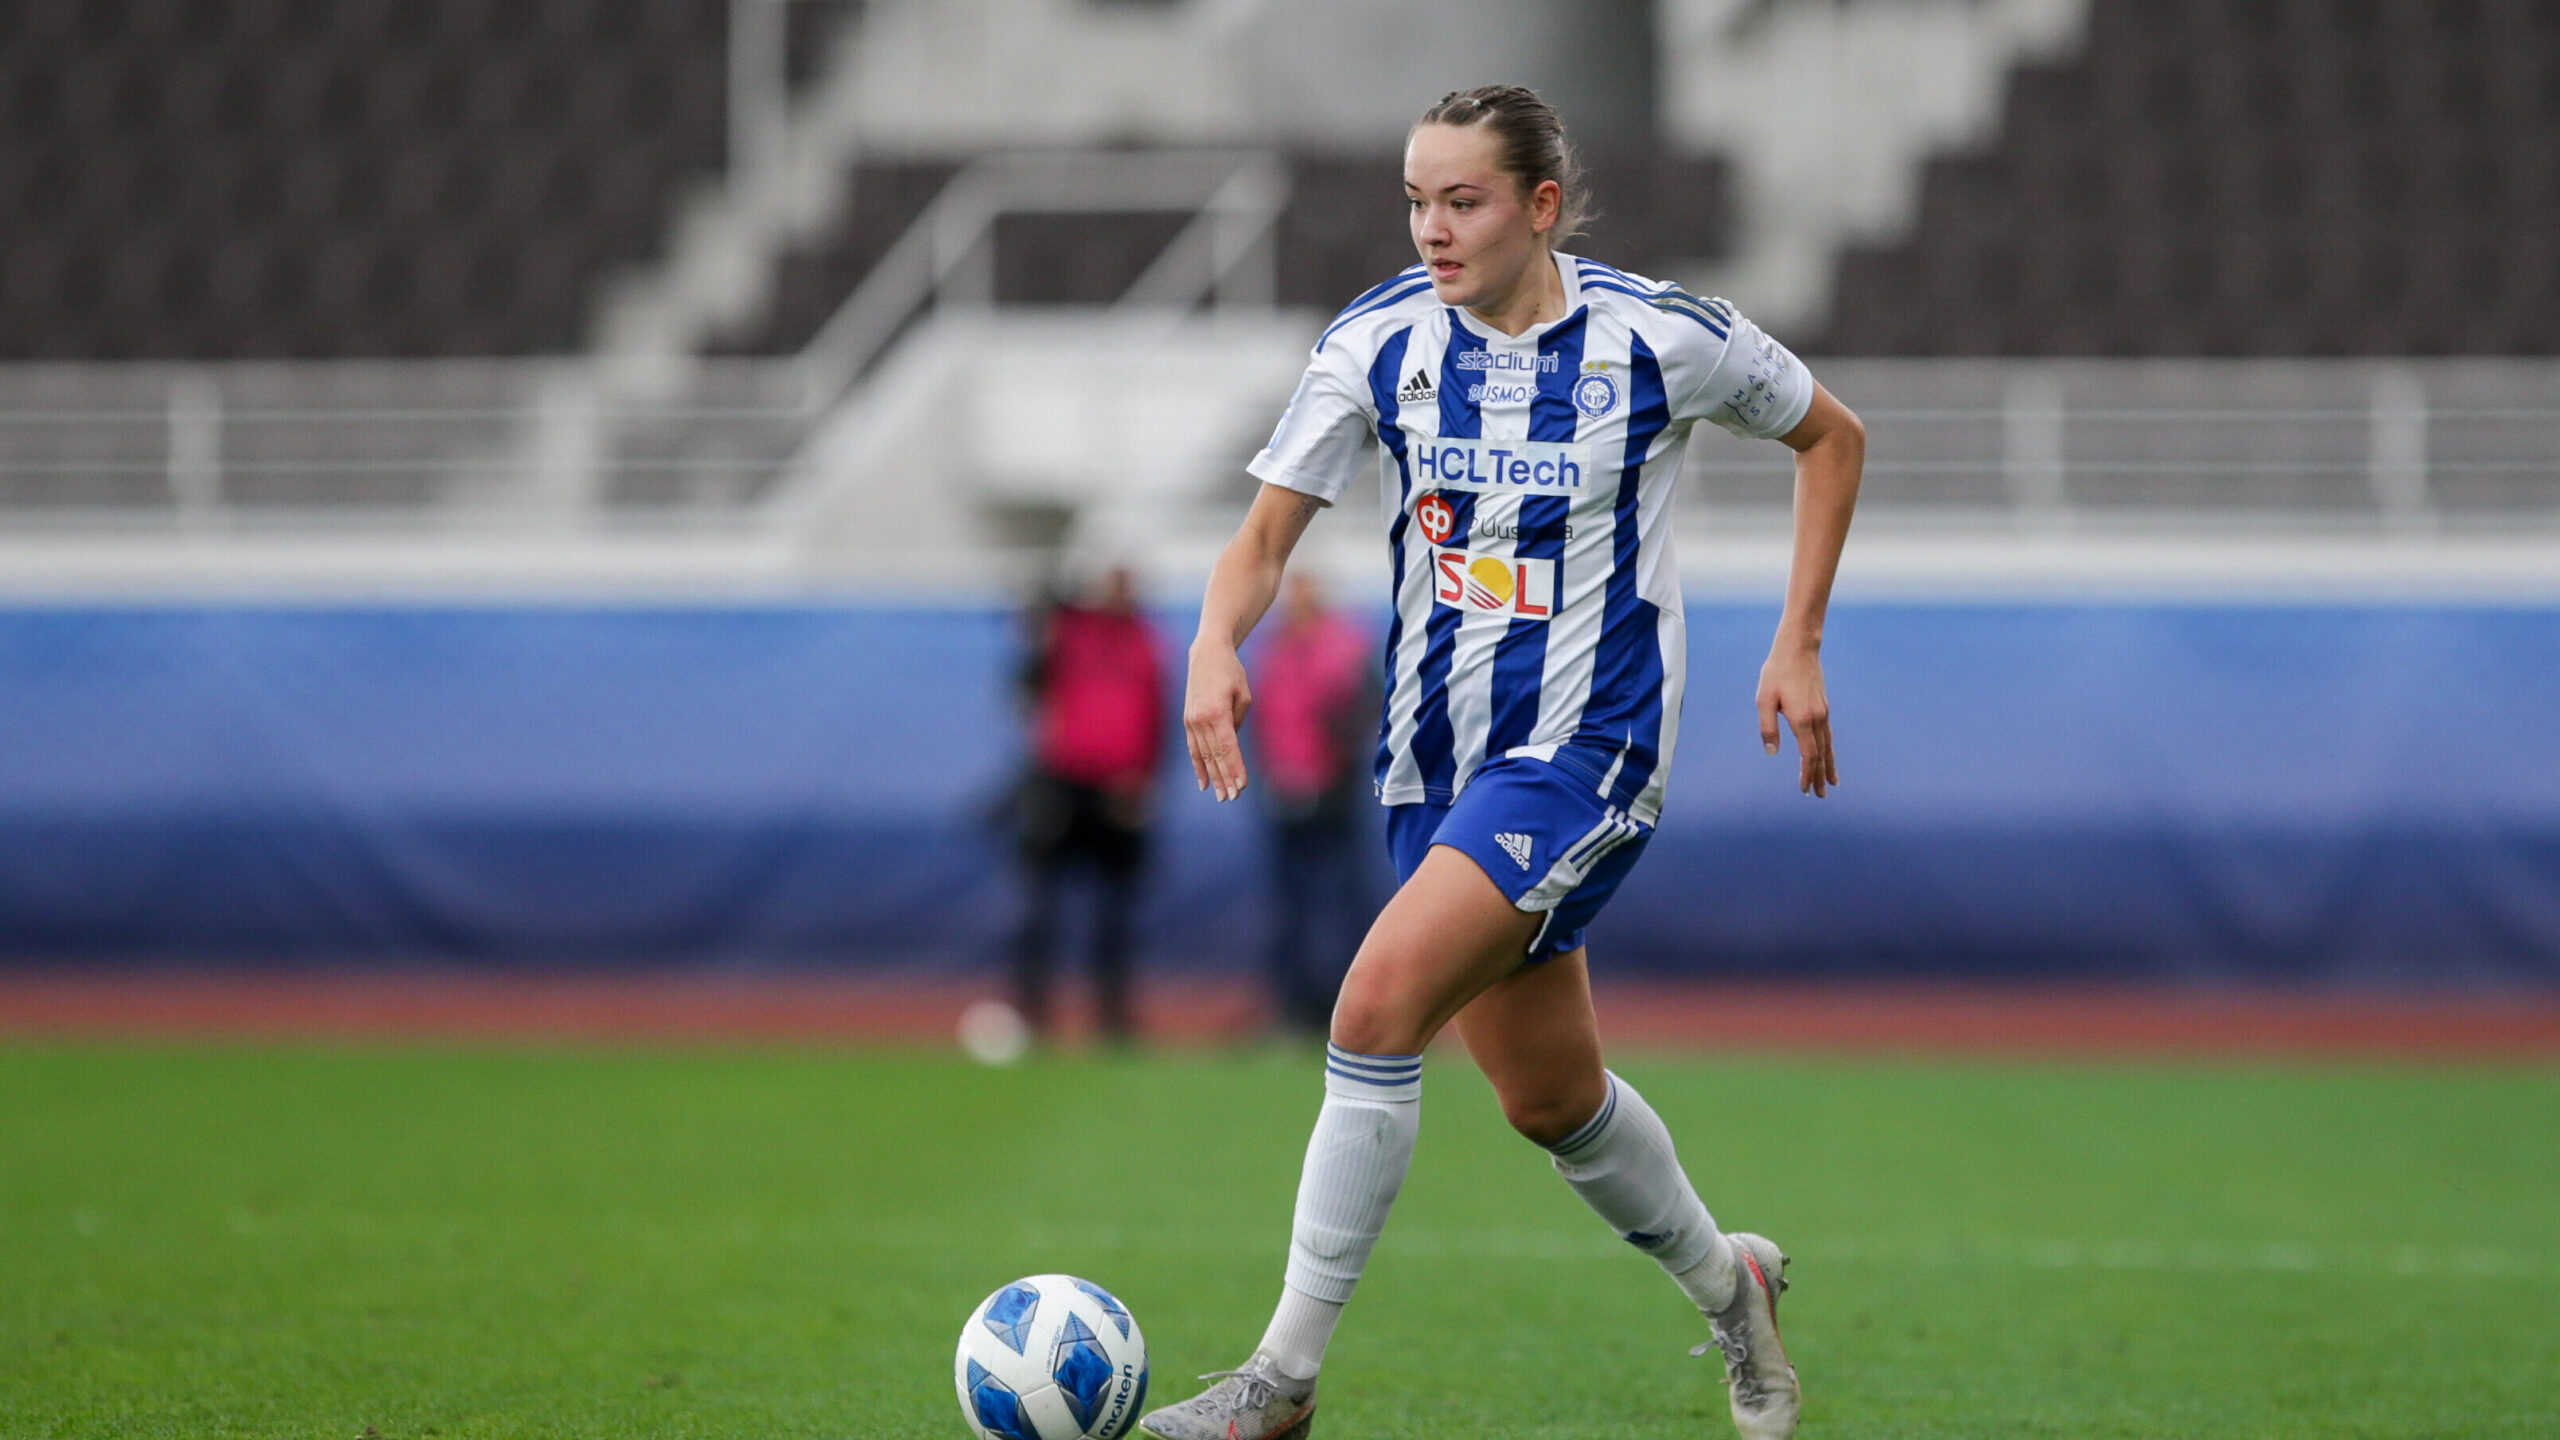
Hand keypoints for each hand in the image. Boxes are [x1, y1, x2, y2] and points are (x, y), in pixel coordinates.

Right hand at [1184, 640, 1253, 800]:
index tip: (1242, 786)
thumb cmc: (1231, 672)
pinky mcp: (1188, 721)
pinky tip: (1204, 783)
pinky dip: (1199, 766)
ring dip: (1214, 777)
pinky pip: (1193, 749)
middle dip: (1226, 778)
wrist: (1206, 654)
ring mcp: (1191, 721)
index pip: (1228, 748)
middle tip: (1233, 797)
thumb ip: (1238, 722)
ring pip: (1204, 756)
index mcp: (1217, 713)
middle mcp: (1200, 720)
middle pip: (1215, 756)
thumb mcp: (1243, 695)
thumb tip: (1231, 744)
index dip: (1235, 768)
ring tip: (1222, 796)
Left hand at [1756, 643, 1837, 796]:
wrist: (1799, 648)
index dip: (1807, 774)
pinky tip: (1828, 755)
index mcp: (1802, 719)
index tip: (1805, 789)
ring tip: (1832, 783)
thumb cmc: (1777, 672)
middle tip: (1820, 795)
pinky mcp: (1823, 706)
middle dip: (1820, 777)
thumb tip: (1772, 752)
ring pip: (1828, 746)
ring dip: (1829, 766)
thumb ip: (1768, 727)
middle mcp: (1817, 718)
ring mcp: (1823, 712)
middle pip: (1821, 755)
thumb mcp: (1764, 699)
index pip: (1808, 755)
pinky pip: (1828, 735)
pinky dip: (1830, 750)